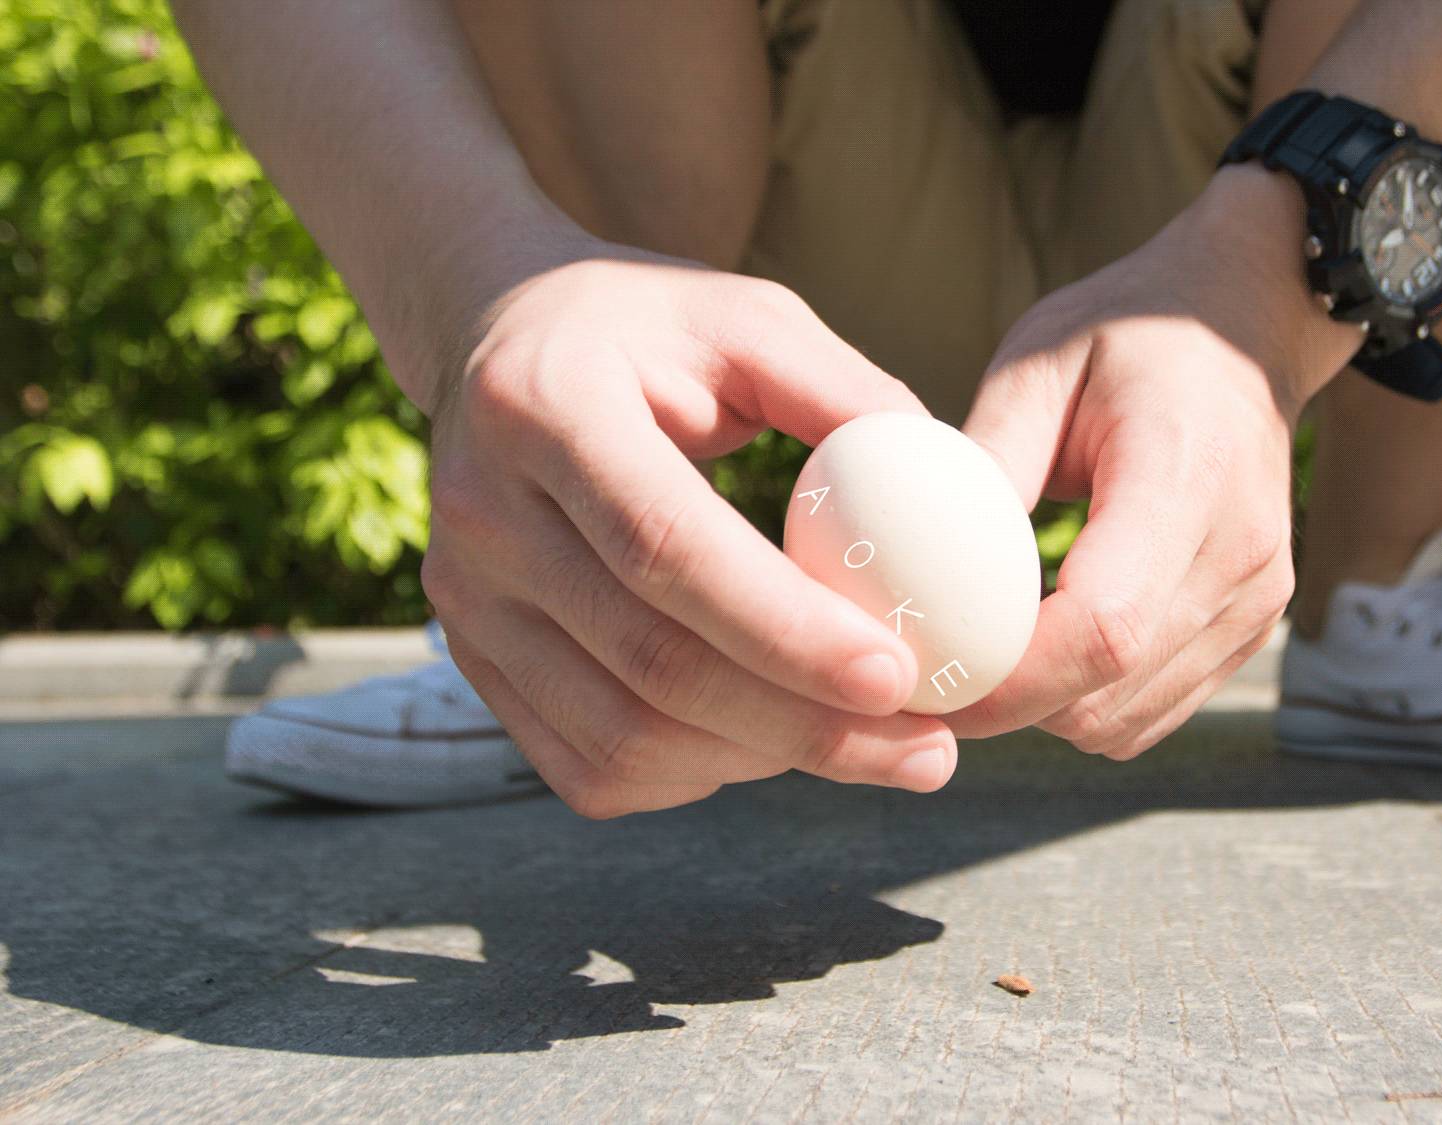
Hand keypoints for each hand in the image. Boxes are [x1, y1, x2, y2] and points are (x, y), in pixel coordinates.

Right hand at [418, 238, 956, 817]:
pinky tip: (774, 743)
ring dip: (765, 763)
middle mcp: (479, 515)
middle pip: (651, 662)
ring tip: (874, 748)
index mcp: (544, 408)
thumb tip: (961, 490)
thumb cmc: (650, 331)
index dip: (785, 628)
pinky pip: (591, 766)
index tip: (901, 676)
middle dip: (806, 726)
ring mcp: (464, 603)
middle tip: (930, 750)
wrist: (499, 344)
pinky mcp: (475, 661)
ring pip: (623, 737)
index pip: (667, 548)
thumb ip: (848, 394)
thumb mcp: (749, 318)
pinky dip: (698, 777)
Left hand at [950, 169, 1359, 756]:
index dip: (1009, 679)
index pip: (1104, 628)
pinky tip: (1044, 648)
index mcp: (1186, 479)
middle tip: (929, 670)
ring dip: (1042, 712)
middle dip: (1006, 704)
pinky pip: (1151, 713)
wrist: (1245, 327)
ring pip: (1125, 722)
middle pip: (1108, 693)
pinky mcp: (1251, 628)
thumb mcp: (1038, 364)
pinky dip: (1085, 704)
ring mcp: (1254, 602)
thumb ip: (982, 460)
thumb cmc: (1130, 335)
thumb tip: (904, 557)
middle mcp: (1237, 556)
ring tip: (983, 653)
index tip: (926, 675)